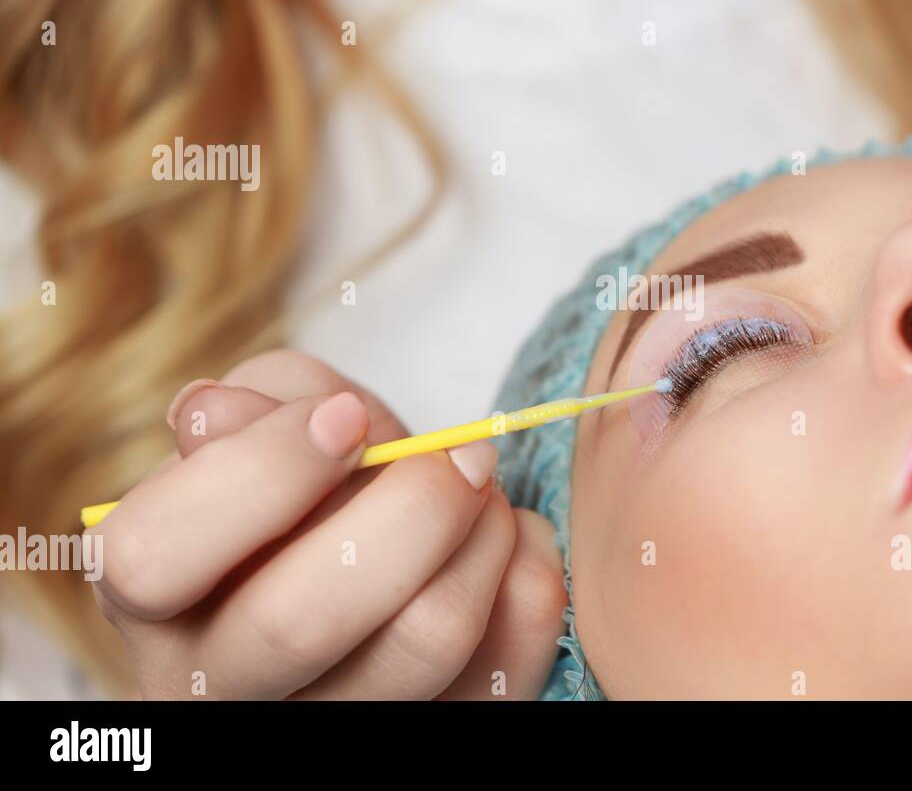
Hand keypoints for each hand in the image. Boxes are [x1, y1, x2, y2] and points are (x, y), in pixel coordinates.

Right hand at [88, 349, 566, 699]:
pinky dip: (527, 574)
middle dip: (412, 506)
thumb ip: (251, 406)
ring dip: (484, 536)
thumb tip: (218, 413)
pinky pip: (505, 666)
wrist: (371, 553)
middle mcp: (224, 688)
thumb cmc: (306, 486)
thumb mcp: (261, 428)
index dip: (263, 471)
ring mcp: (329, 727)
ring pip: (424, 642)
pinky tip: (504, 542)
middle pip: (304, 620)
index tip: (346, 417)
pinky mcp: (431, 734)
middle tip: (459, 455)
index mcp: (156, 604)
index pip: (153, 559)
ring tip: (484, 493)